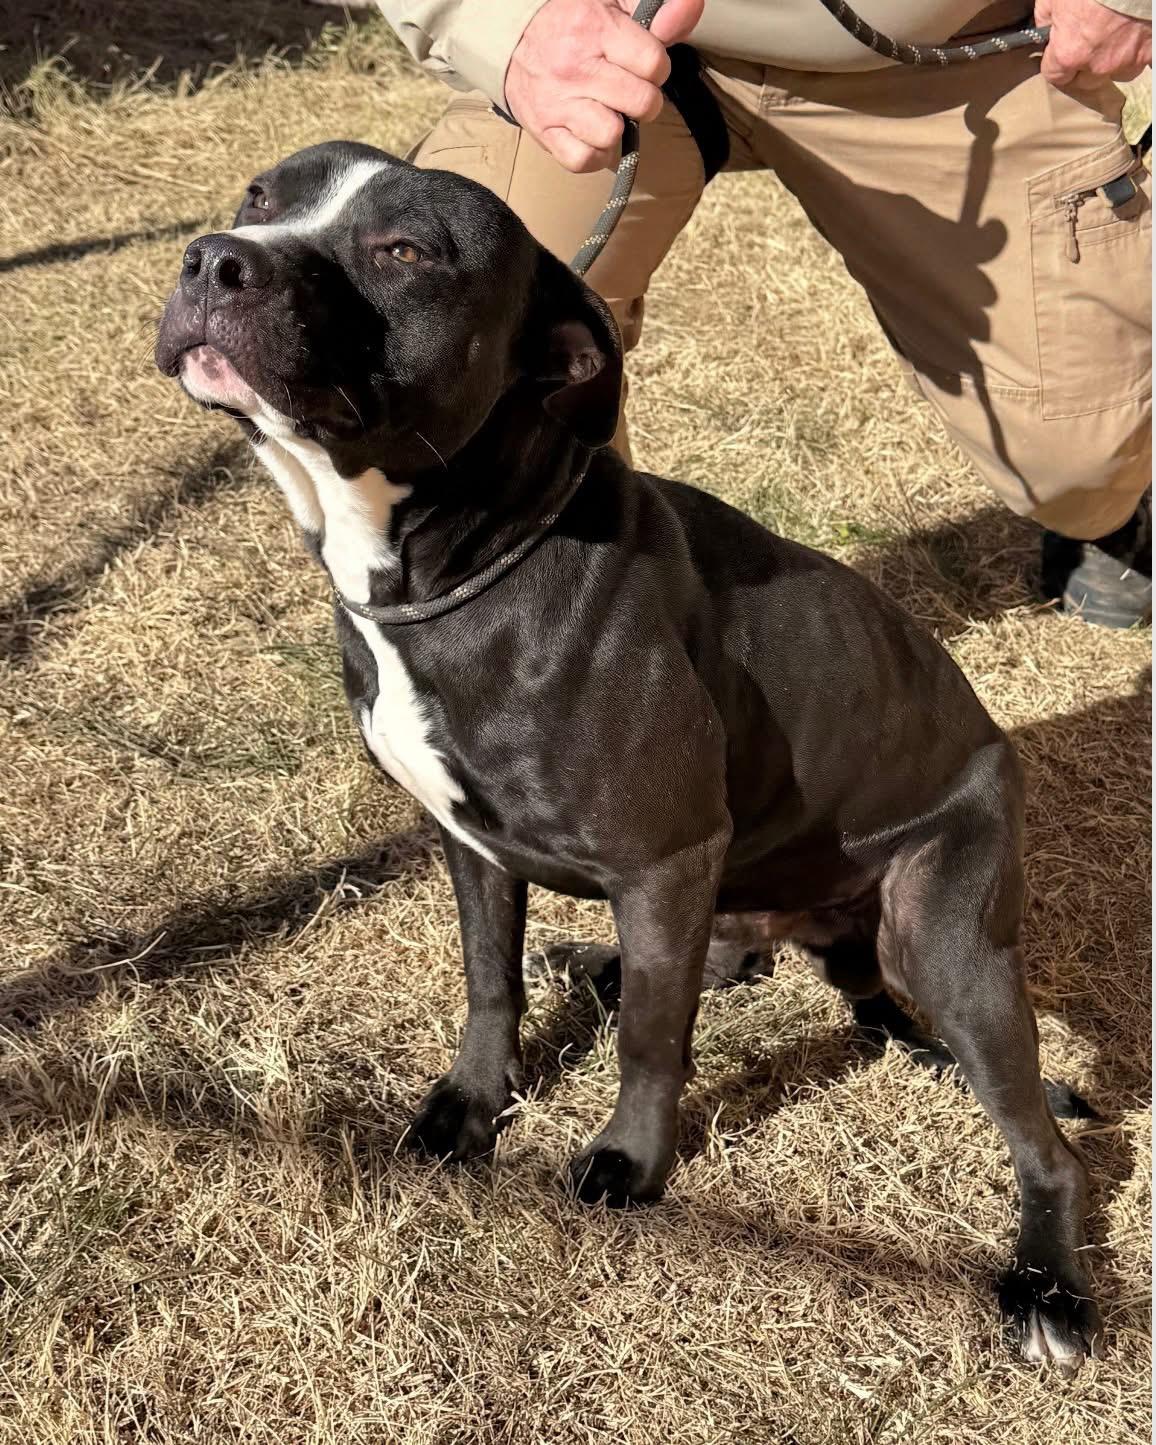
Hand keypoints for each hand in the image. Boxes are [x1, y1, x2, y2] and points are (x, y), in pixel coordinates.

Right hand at [504, 0, 703, 172]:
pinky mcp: (545, 133)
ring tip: (606, 110)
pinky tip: (591, 133)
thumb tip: (690, 9)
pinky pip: (584, 160)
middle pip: (640, 103)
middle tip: (626, 90)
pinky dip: (593, 153)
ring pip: (611, 134)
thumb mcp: (613, 4)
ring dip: (616, 128)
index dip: (657, 68)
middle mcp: (575, 67)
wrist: (513, 40)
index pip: (653, 64)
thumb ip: (658, 12)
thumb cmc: (572, 24)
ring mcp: (558, 103)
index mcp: (595, 28)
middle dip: (643, 100)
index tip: (643, 65)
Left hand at [1036, 0, 1151, 85]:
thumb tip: (1043, 26)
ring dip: (1113, 59)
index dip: (1056, 63)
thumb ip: (1045, 16)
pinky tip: (1135, 36)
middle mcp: (1096, 65)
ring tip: (1115, 35)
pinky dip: (1137, 51)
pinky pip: (1141, 61)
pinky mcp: (1148, 52)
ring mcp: (1126, 61)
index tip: (1059, 52)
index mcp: (1069, 54)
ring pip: (1116, 71)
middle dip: (1084, 65)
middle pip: (1085, 79)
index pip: (1055, 75)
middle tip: (1089, 39)